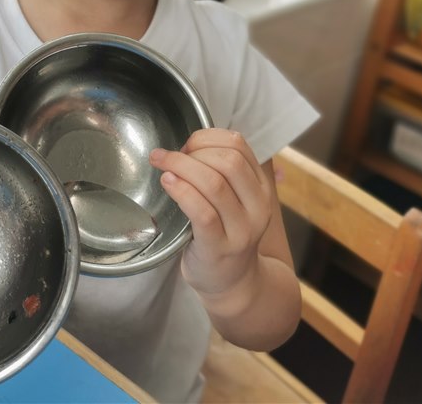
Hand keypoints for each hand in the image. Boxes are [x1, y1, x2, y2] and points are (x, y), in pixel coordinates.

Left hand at [148, 128, 271, 298]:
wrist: (231, 283)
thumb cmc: (224, 233)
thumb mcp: (234, 200)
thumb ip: (221, 172)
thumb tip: (188, 143)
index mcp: (260, 188)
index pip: (239, 145)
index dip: (207, 137)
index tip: (186, 145)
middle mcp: (257, 207)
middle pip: (228, 161)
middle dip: (192, 151)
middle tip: (168, 156)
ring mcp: (241, 229)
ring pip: (214, 183)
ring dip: (181, 166)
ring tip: (161, 164)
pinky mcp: (219, 247)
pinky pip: (202, 211)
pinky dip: (182, 191)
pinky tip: (167, 182)